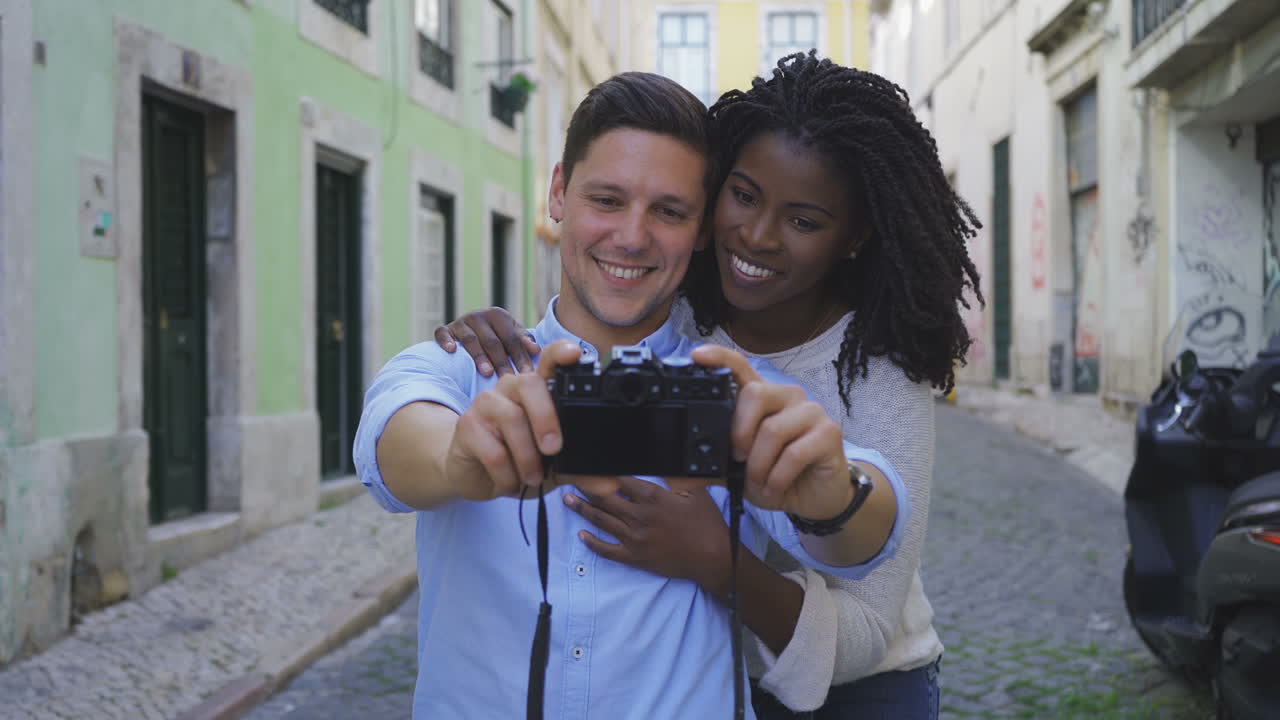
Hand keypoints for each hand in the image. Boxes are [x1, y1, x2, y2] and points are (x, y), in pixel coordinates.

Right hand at [434, 307, 541, 376]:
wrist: (471, 329)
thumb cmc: (496, 336)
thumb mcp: (511, 335)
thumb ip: (523, 341)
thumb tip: (536, 350)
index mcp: (498, 316)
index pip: (512, 338)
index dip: (520, 356)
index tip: (527, 374)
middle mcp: (479, 316)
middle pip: (492, 341)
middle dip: (502, 362)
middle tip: (508, 379)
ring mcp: (461, 322)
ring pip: (470, 339)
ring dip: (479, 356)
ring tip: (487, 372)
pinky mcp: (446, 329)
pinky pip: (442, 333)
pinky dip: (446, 340)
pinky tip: (452, 350)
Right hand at [444, 340, 578, 500]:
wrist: (474, 476)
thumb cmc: (517, 461)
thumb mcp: (553, 467)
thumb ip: (580, 471)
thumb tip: (611, 484)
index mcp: (536, 391)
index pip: (548, 361)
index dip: (560, 352)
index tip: (575, 353)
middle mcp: (510, 388)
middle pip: (529, 383)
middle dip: (545, 417)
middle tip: (554, 449)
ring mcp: (486, 403)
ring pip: (511, 419)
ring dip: (527, 457)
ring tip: (532, 477)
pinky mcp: (467, 426)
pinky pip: (493, 449)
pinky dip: (507, 474)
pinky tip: (510, 483)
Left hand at [563, 475, 731, 593]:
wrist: (712, 558)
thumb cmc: (706, 524)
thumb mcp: (696, 492)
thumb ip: (675, 475)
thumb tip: (664, 459)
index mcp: (652, 497)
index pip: (619, 480)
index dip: (603, 473)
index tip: (590, 467)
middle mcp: (639, 516)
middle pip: (604, 499)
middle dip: (585, 488)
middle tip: (570, 480)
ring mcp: (634, 538)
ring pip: (601, 521)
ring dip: (582, 509)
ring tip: (567, 500)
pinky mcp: (635, 557)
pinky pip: (607, 550)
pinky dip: (592, 542)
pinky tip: (581, 535)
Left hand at [691, 345, 852, 520]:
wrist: (815, 499)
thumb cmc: (777, 476)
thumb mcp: (738, 473)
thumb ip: (710, 469)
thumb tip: (674, 478)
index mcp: (762, 398)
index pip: (740, 366)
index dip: (719, 357)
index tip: (696, 356)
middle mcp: (787, 397)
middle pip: (755, 394)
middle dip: (739, 432)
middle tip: (739, 458)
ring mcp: (811, 412)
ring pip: (773, 429)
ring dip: (759, 465)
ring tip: (760, 481)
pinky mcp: (829, 433)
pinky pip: (794, 453)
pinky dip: (777, 477)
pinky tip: (776, 487)